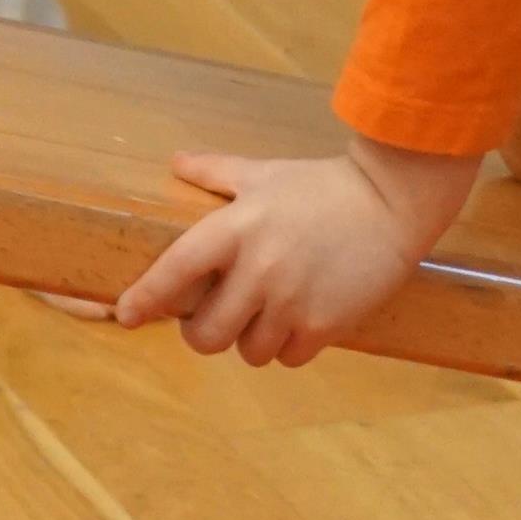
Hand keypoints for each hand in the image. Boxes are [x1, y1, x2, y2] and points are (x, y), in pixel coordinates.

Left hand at [108, 137, 478, 366]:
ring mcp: (291, 301)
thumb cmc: (322, 185)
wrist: (393, 200)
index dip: (145, 297)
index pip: (175, 271)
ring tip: (269, 312)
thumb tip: (176, 161)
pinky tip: (300, 318)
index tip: (126, 314)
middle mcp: (258, 270)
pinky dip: (288, 345)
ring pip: (247, 352)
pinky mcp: (323, 325)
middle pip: (205, 336)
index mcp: (237, 228)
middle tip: (218, 318)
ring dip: (252, 339)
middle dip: (204, 333)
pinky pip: (287, 358)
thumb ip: (216, 172)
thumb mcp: (266, 173)